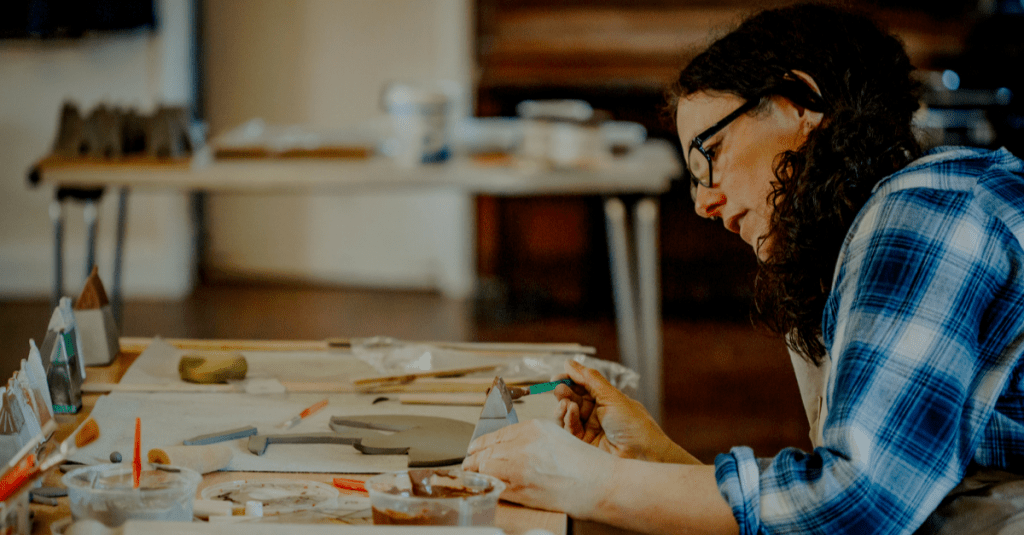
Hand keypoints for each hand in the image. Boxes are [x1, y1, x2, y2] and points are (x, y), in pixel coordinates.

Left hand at [462, 418, 614, 517]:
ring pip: (486, 466)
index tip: (475, 447)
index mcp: (534, 427)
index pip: (498, 433)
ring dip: (477, 471)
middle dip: (474, 457)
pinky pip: (494, 485)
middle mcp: (524, 442)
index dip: (482, 442)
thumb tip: (513, 448)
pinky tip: (484, 486)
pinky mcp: (520, 487)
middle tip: (467, 463)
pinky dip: (486, 486)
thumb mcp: (558, 437)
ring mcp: (519, 465)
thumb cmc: (586, 464)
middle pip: (488, 449)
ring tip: (472, 475)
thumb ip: (533, 439)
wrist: (601, 483)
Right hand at [556, 360, 699, 463]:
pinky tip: (570, 411)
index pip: (583, 387)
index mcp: (606, 400)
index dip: (570, 381)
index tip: (558, 376)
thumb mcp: (612, 395)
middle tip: (559, 389)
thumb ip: (589, 378)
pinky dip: (567, 419)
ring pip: (568, 416)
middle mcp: (597, 414)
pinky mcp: (583, 445)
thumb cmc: (634, 424)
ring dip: (564, 407)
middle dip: (565, 393)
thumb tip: (570, 363)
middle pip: (573, 400)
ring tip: (565, 403)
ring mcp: (590, 430)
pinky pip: (569, 430)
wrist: (643, 454)